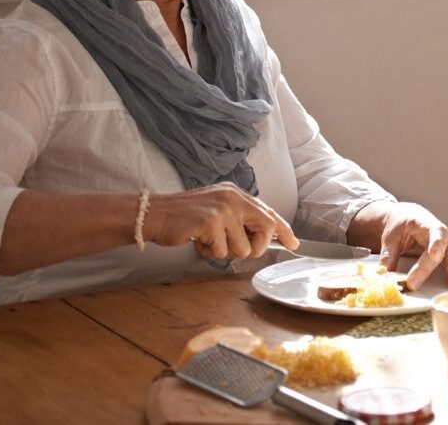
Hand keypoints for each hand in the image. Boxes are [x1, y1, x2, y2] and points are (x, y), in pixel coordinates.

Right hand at [145, 182, 296, 258]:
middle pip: (265, 230)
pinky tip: (197, 240)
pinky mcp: (211, 222)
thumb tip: (263, 238)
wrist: (153, 215)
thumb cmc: (184, 218)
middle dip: (254, 247)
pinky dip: (209, 252)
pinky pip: (222, 252)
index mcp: (237, 194)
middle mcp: (234, 197)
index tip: (293, 243)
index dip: (283, 230)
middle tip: (231, 246)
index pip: (269, 213)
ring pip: (243, 248)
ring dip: (224, 251)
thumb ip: (239, 220)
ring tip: (207, 239)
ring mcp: (223, 209)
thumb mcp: (217, 211)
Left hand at [363, 201, 447, 290]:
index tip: (434, 256)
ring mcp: (447, 247)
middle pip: (446, 252)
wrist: (408, 218)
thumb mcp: (391, 234)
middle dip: (446, 268)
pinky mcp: (447, 257)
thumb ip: (388, 253)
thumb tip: (384, 272)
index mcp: (429, 225)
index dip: (436, 245)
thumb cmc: (401, 224)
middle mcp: (442, 237)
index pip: (436, 234)